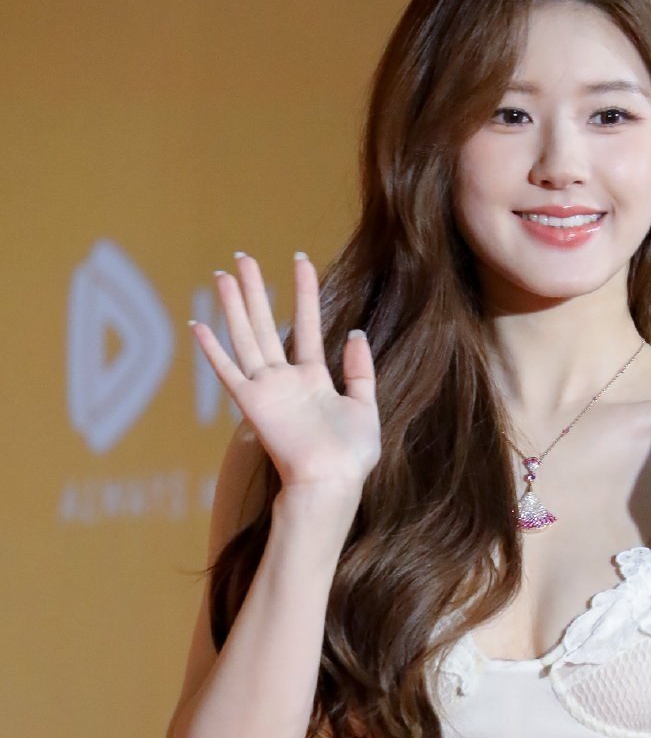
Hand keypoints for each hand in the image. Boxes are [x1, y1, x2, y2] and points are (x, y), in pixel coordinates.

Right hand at [189, 253, 380, 494]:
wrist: (331, 481)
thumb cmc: (351, 455)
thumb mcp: (366, 406)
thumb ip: (360, 370)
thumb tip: (355, 332)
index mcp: (315, 379)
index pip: (309, 325)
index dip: (305, 292)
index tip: (301, 260)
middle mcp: (286, 380)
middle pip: (267, 324)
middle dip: (256, 290)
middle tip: (243, 257)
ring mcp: (267, 390)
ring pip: (246, 337)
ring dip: (234, 306)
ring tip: (223, 274)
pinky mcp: (251, 404)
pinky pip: (228, 372)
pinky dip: (212, 351)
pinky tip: (198, 325)